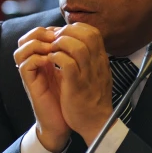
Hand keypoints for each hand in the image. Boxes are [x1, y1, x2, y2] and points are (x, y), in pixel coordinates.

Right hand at [14, 26, 70, 151]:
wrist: (66, 122)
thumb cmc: (71, 99)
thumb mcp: (75, 72)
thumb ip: (73, 56)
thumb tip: (82, 37)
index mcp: (45, 59)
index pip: (37, 34)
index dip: (50, 29)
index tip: (66, 33)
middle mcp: (35, 65)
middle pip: (25, 38)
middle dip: (41, 33)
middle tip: (57, 37)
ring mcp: (31, 74)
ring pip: (21, 49)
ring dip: (38, 44)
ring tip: (53, 48)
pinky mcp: (30, 84)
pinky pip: (25, 65)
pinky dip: (38, 59)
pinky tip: (52, 61)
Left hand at [47, 23, 112, 144]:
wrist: (96, 123)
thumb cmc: (91, 98)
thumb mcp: (96, 74)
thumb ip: (89, 59)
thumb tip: (76, 43)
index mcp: (101, 60)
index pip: (93, 32)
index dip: (75, 29)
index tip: (63, 34)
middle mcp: (98, 64)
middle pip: (88, 34)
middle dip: (67, 32)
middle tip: (54, 40)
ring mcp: (88, 74)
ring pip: (77, 47)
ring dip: (60, 43)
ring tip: (52, 49)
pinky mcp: (77, 85)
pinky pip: (67, 63)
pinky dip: (56, 57)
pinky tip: (50, 60)